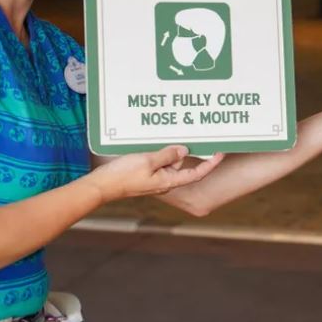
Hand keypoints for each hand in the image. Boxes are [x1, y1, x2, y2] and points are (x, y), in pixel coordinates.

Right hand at [84, 146, 224, 203]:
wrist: (102, 186)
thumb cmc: (123, 175)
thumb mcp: (147, 161)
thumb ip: (167, 155)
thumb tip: (183, 150)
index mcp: (169, 181)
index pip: (196, 173)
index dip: (210, 164)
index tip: (219, 153)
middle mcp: (165, 182)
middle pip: (182, 165)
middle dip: (186, 152)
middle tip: (193, 135)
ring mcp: (155, 179)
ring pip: (169, 162)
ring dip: (170, 150)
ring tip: (170, 135)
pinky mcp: (145, 175)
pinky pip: (158, 162)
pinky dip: (160, 153)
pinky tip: (155, 142)